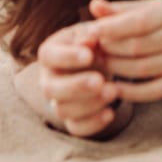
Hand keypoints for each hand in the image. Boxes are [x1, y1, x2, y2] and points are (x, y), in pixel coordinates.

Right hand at [34, 20, 122, 137]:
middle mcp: (48, 79)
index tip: (89, 55)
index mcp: (50, 52)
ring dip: (89, 103)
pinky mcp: (71, 119)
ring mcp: (57, 101)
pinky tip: (110, 113)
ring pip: (63, 110)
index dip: (67, 57)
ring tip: (114, 91)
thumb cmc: (94, 42)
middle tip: (100, 80)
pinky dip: (93, 123)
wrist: (99, 60)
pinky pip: (76, 128)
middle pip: (51, 89)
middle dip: (76, 86)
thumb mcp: (92, 33)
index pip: (49, 56)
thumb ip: (90, 35)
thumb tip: (90, 38)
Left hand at [86, 0, 161, 102]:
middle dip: (110, 49)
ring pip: (140, 70)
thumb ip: (118, 10)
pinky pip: (151, 91)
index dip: (112, 28)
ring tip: (100, 63)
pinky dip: (130, 93)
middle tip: (91, 49)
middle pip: (136, 47)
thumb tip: (94, 5)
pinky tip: (113, 87)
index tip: (90, 31)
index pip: (138, 22)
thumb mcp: (145, 7)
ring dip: (115, 68)